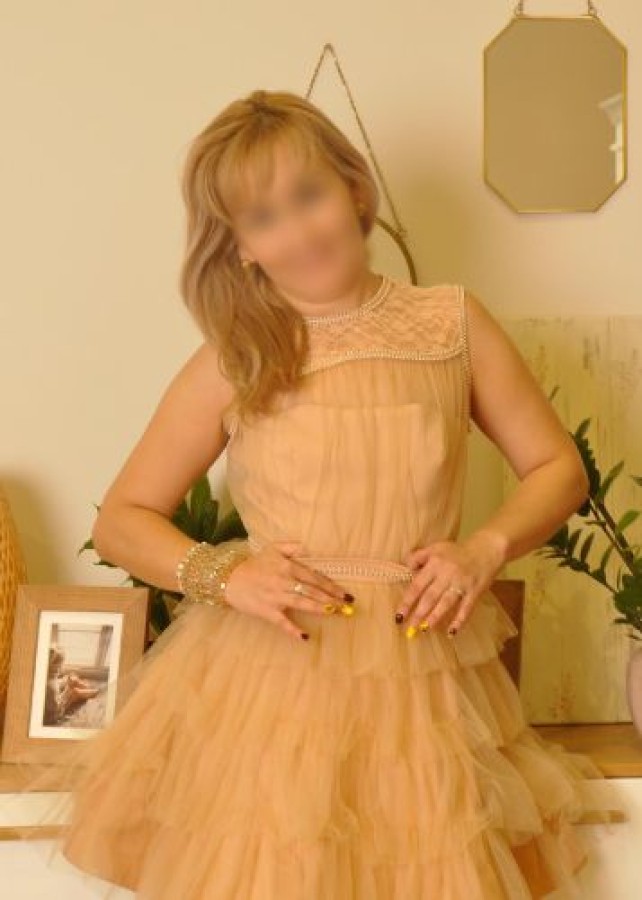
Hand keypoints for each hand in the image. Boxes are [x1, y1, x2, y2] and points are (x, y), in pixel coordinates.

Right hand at [223, 540, 352, 640]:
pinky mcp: (267, 611)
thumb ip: (291, 547)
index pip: (314, 576)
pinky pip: (282, 622)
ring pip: (302, 603)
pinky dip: (293, 630)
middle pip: (312, 590)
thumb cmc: (254, 564)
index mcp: (287, 566)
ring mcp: (276, 597)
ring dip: (319, 608)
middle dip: (331, 598)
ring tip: (334, 613)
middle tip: (347, 605)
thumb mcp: (272, 549)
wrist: (229, 579)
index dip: (330, 585)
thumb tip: (308, 549)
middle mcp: (284, 581)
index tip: (344, 593)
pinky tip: (305, 637)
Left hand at [397, 529, 506, 634]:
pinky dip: (459, 621)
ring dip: (435, 617)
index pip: (417, 585)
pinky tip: (451, 632)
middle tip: (410, 628)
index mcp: (435, 564)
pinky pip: (466, 608)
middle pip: (430, 597)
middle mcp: (447, 574)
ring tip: (425, 629)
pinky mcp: (475, 592)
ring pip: (446, 603)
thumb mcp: (435, 548)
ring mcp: (462, 584)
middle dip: (419, 614)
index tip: (398, 615)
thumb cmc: (457, 552)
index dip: (407, 601)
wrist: (486, 549)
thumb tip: (405, 569)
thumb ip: (418, 557)